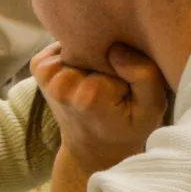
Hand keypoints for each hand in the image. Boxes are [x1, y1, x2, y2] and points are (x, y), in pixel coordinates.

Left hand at [30, 42, 169, 174]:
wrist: (93, 147)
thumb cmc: (127, 126)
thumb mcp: (151, 108)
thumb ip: (145, 76)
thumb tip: (116, 48)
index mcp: (89, 95)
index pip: (114, 52)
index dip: (126, 61)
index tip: (127, 84)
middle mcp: (61, 84)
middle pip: (91, 45)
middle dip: (105, 56)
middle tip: (112, 83)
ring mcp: (45, 74)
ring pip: (76, 44)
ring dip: (88, 55)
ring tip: (96, 79)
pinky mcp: (38, 65)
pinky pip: (62, 44)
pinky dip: (74, 53)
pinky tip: (82, 73)